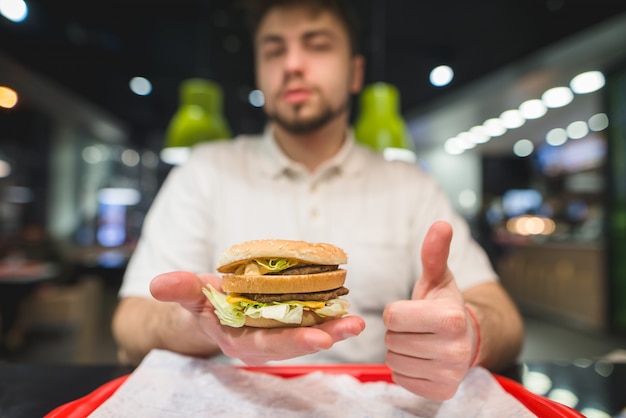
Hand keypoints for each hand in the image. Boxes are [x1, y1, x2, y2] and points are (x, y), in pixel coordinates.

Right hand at [150, 271, 365, 364]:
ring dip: (334, 327)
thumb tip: (158, 283)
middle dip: (324, 336)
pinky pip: (311, 319)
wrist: (212, 308)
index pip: (267, 344)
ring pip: (308, 332)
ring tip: (358, 321)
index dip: (291, 342)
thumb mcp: (191, 295)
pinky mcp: (289, 321)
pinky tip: (348, 307)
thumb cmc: (203, 302)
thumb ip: (181, 289)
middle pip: (296, 341)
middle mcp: (264, 341)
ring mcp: (279, 333)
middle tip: (351, 328)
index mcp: (240, 340)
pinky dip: (330, 315)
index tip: (317, 339)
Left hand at [382, 221, 478, 399]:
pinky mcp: (441, 391)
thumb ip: (434, 253)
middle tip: (417, 327)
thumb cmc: (445, 306)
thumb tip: (441, 224)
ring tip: (419, 342)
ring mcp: (449, 373)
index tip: (413, 310)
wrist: (467, 339)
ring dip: (400, 350)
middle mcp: (454, 348)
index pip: (393, 315)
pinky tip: (421, 359)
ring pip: (393, 360)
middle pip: (392, 339)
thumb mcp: (438, 278)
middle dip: (398, 331)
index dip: (397, 311)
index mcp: (450, 317)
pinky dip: (405, 369)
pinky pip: (401, 379)